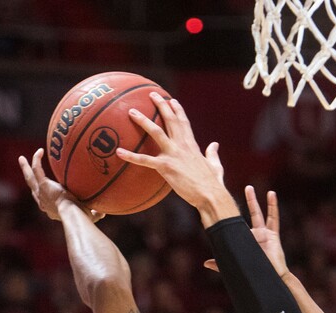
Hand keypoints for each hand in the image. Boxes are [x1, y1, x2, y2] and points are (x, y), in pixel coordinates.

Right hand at [19, 149, 103, 221]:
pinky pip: (36, 169)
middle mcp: (44, 202)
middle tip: (26, 171)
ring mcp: (41, 194)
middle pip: (33, 188)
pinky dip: (36, 160)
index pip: (44, 201)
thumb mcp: (89, 216)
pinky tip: (40, 151)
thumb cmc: (83, 219)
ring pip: (30, 178)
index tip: (44, 187)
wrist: (75, 215)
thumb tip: (104, 212)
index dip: (43, 194)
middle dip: (29, 179)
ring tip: (22, 159)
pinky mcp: (43, 185)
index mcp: (52, 209)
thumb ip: (96, 213)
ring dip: (25, 168)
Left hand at [116, 94, 233, 217]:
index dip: (177, 110)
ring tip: (131, 111)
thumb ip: (213, 154)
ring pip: (156, 132)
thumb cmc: (213, 184)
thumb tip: (215, 145)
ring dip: (143, 120)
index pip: (184, 122)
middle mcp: (182, 145)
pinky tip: (119, 152)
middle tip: (151, 94)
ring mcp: (173, 154)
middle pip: (170, 120)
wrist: (210, 195)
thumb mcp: (216, 165)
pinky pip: (144, 161)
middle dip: (161, 105)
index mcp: (192, 145)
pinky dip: (131, 156)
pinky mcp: (166, 167)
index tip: (171, 100)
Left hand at [204, 185, 288, 276]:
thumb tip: (204, 263)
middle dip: (243, 202)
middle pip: (247, 215)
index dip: (231, 214)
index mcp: (245, 240)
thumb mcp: (235, 264)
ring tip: (249, 188)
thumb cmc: (253, 273)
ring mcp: (264, 233)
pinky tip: (271, 194)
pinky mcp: (273, 235)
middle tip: (235, 190)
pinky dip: (273, 205)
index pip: (236, 224)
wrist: (269, 278)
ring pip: (258, 213)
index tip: (222, 203)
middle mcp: (254, 234)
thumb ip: (220, 263)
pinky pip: (274, 218)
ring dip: (254, 200)